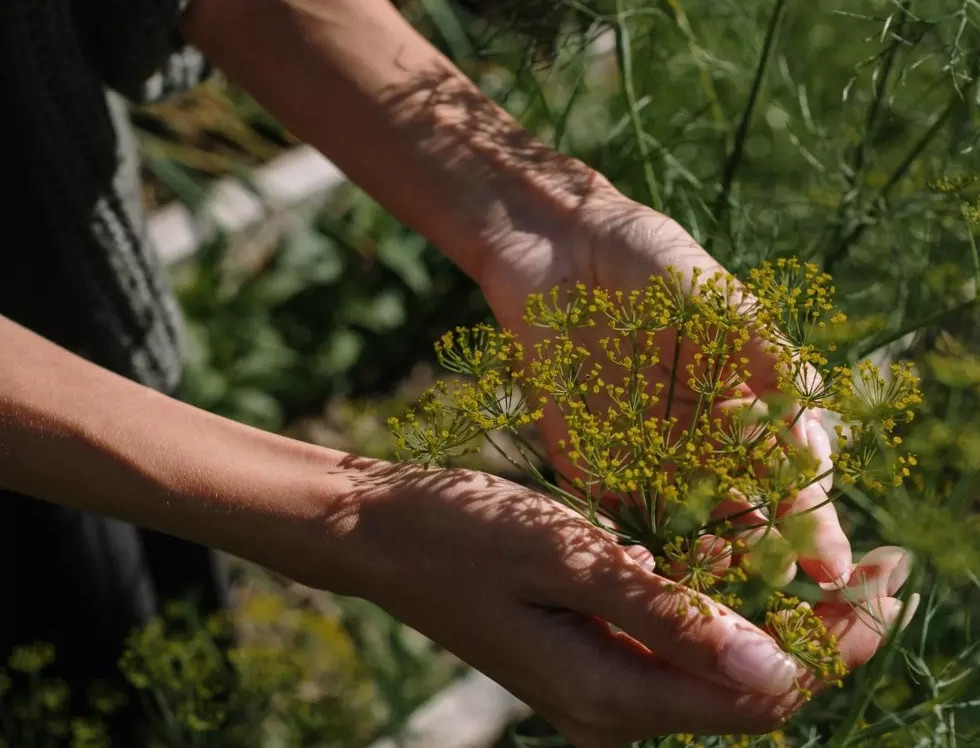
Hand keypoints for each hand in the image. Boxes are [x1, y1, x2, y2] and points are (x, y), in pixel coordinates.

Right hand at [318, 456, 912, 746]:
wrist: (383, 534)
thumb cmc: (463, 534)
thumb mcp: (568, 560)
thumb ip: (669, 618)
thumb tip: (779, 670)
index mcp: (612, 695)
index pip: (762, 693)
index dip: (839, 641)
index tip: (894, 579)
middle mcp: (615, 710)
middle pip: (754, 690)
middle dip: (829, 633)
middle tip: (888, 567)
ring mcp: (603, 687)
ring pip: (723, 669)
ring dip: (783, 620)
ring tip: (837, 564)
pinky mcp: (593, 656)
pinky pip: (682, 648)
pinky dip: (727, 611)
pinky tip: (748, 564)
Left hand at [477, 182, 851, 588]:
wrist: (559, 247)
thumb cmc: (653, 261)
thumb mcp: (724, 301)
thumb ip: (770, 362)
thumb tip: (811, 440)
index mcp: (739, 405)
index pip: (786, 476)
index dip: (811, 520)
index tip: (833, 566)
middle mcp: (695, 439)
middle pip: (738, 510)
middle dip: (761, 552)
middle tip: (779, 586)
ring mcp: (640, 452)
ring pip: (679, 522)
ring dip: (702, 555)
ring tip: (723, 580)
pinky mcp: (583, 456)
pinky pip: (611, 509)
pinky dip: (632, 541)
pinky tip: (655, 566)